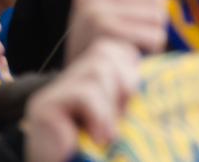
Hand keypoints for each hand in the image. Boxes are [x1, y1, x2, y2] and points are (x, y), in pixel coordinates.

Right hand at [23, 40, 139, 161]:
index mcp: (86, 78)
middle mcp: (67, 79)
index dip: (130, 68)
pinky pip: (83, 93)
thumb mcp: (121, 117)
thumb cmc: (97, 154)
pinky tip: (99, 137)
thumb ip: (130, 94)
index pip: (113, 48)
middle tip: (122, 117)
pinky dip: (99, 114)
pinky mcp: (43, 106)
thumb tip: (156, 74)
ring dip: (111, 103)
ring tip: (110, 134)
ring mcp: (53, 91)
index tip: (131, 102)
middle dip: (122, 82)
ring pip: (96, 69)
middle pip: (104, 51)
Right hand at [65, 0, 165, 64]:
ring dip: (155, 35)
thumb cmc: (100, 49)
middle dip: (155, 20)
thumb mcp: (105, 15)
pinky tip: (137, 56)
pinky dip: (154, 48)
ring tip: (135, 47)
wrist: (77, 85)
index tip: (138, 19)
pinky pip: (154, 35)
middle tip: (138, 39)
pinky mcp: (105, 30)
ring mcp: (95, 10)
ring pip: (158, 16)